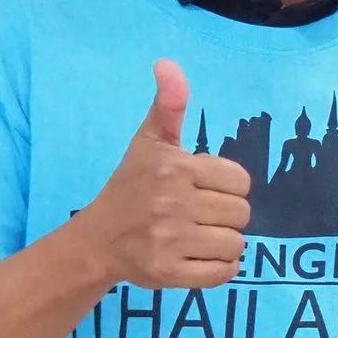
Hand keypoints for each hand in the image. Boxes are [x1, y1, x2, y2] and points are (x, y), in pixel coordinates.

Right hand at [82, 61, 252, 288]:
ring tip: (197, 236)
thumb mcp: (148, 142)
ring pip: (235, 244)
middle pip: (241, 214)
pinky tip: (198, 257)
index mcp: (174, 167)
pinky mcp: (168, 272)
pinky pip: (223, 273)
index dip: (228, 187)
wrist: (97, 239)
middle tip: (197, 215)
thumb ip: (167, 105)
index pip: (240, 181)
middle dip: (225, 216)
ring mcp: (170, 240)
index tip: (203, 189)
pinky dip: (219, 269)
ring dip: (223, 243)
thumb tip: (167, 63)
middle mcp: (172, 202)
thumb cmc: (131, 187)